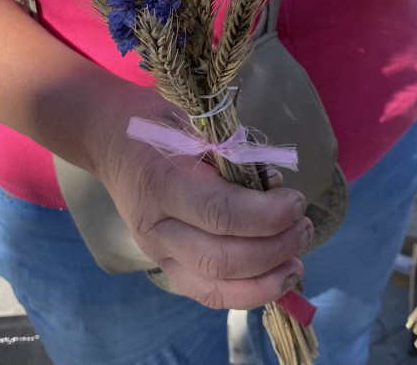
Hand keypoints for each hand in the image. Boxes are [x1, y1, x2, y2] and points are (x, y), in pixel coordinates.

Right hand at [91, 91, 312, 309]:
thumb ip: (235, 152)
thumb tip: (274, 183)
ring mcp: (156, 251)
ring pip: (213, 287)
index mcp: (164, 182)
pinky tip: (275, 281)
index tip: (296, 202)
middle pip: (220, 258)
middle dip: (273, 249)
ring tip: (297, 265)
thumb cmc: (162, 122)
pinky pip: (206, 293)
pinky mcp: (163, 264)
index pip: (220, 213)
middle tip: (305, 228)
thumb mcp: (197, 122)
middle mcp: (156, 225)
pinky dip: (245, 294)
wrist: (111, 138)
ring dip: (264, 282)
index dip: (266, 215)